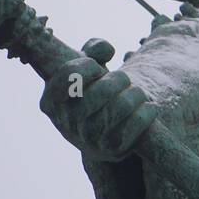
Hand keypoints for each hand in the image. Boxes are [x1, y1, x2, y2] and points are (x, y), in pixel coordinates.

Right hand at [40, 39, 156, 161]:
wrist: (105, 131)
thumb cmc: (95, 91)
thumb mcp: (87, 68)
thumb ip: (93, 49)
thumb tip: (106, 50)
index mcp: (51, 102)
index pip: (69, 76)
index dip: (87, 66)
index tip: (97, 68)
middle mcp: (67, 123)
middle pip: (103, 90)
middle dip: (120, 79)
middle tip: (123, 80)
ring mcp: (89, 139)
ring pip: (122, 105)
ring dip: (136, 94)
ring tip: (136, 94)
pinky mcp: (113, 150)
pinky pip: (138, 122)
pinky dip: (147, 110)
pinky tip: (146, 108)